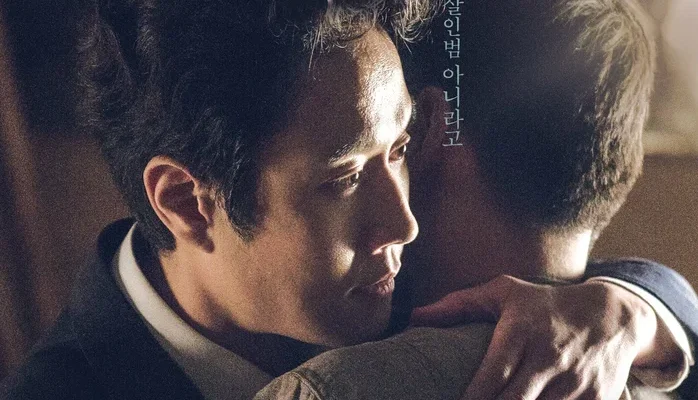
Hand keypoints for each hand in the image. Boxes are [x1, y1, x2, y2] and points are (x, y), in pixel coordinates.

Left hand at [410, 275, 657, 399]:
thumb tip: (413, 316)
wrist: (612, 316)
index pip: (492, 375)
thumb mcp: (504, 293)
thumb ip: (458, 304)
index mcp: (521, 331)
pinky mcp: (597, 399)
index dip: (472, 398)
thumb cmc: (544, 305)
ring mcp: (576, 383)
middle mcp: (549, 358)